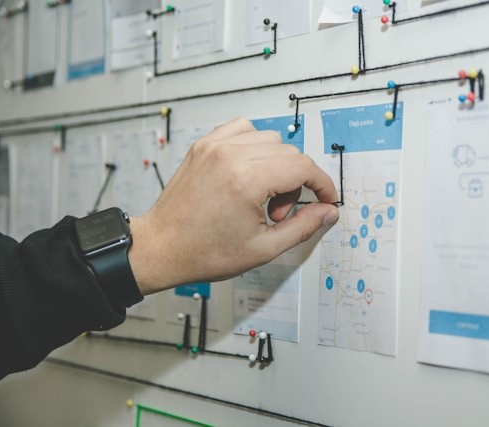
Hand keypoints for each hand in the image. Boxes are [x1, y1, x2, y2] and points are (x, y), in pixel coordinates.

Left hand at [128, 118, 338, 294]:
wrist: (161, 247)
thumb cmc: (203, 251)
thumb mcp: (263, 249)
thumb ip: (303, 227)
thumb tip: (327, 211)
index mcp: (246, 180)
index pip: (303, 167)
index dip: (322, 184)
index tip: (325, 198)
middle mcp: (230, 155)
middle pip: (289, 153)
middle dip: (296, 183)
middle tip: (278, 213)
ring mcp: (214, 146)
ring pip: (270, 139)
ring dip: (276, 164)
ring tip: (261, 196)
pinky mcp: (204, 145)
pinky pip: (243, 129)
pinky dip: (254, 146)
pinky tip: (249, 172)